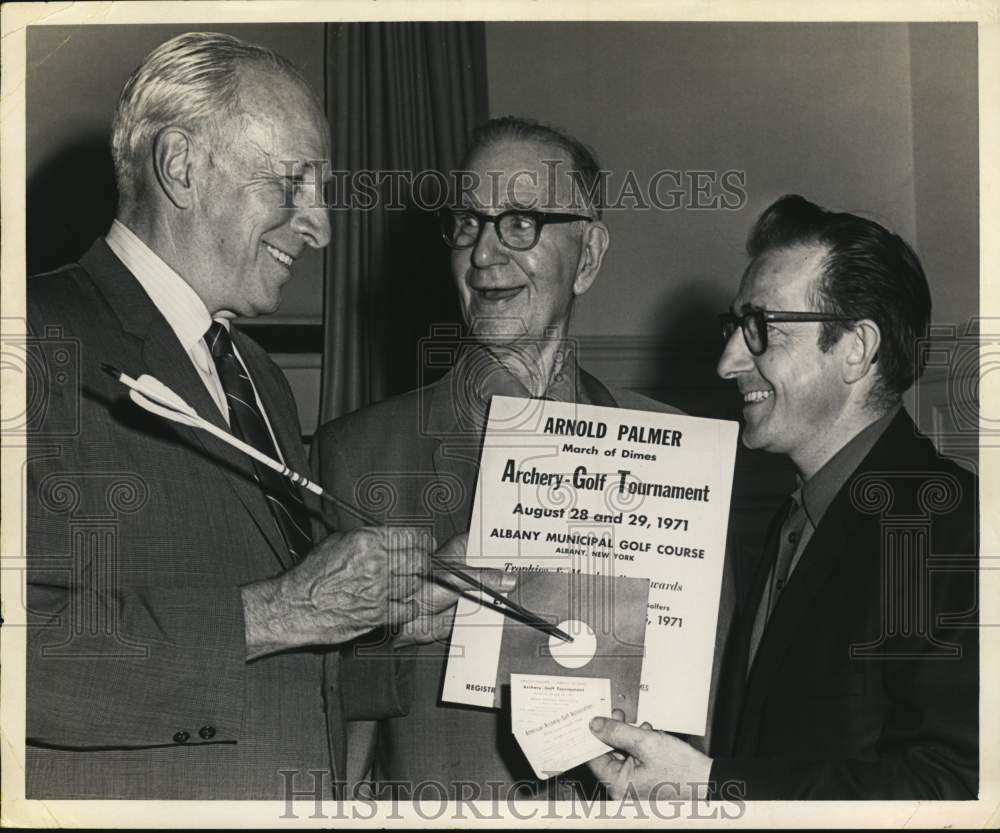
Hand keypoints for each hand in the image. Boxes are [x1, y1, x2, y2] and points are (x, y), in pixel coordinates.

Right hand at [241, 525, 434, 657]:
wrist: (294, 606)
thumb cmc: (310, 575)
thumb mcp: (336, 542)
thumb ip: (367, 538)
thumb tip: (391, 537)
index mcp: (366, 542)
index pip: (411, 537)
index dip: (423, 541)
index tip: (426, 544)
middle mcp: (375, 564)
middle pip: (420, 560)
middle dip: (424, 562)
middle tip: (423, 564)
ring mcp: (378, 590)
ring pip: (415, 584)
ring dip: (413, 584)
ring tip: (405, 583)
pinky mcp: (377, 614)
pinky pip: (408, 609)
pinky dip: (408, 607)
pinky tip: (400, 603)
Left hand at [393, 533, 516, 647]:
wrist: (407, 620)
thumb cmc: (419, 589)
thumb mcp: (454, 578)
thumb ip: (483, 578)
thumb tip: (509, 578)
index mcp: (464, 550)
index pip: (491, 543)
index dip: (507, 546)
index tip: (527, 550)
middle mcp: (470, 567)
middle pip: (498, 567)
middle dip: (511, 572)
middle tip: (531, 574)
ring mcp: (473, 588)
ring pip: (497, 589)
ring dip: (508, 594)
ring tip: (527, 594)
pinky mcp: (474, 608)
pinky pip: (492, 609)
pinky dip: (501, 611)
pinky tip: (515, 611)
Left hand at [588, 709, 712, 799]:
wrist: (709, 783)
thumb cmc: (683, 770)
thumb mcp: (646, 742)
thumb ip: (617, 731)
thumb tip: (595, 725)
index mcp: (618, 785)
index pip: (593, 757)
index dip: (592, 735)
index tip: (592, 718)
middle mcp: (623, 791)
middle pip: (607, 756)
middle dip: (614, 733)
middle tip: (619, 715)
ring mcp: (633, 789)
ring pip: (621, 758)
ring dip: (628, 739)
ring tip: (642, 728)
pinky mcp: (643, 785)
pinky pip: (633, 764)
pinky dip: (638, 749)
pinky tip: (649, 738)